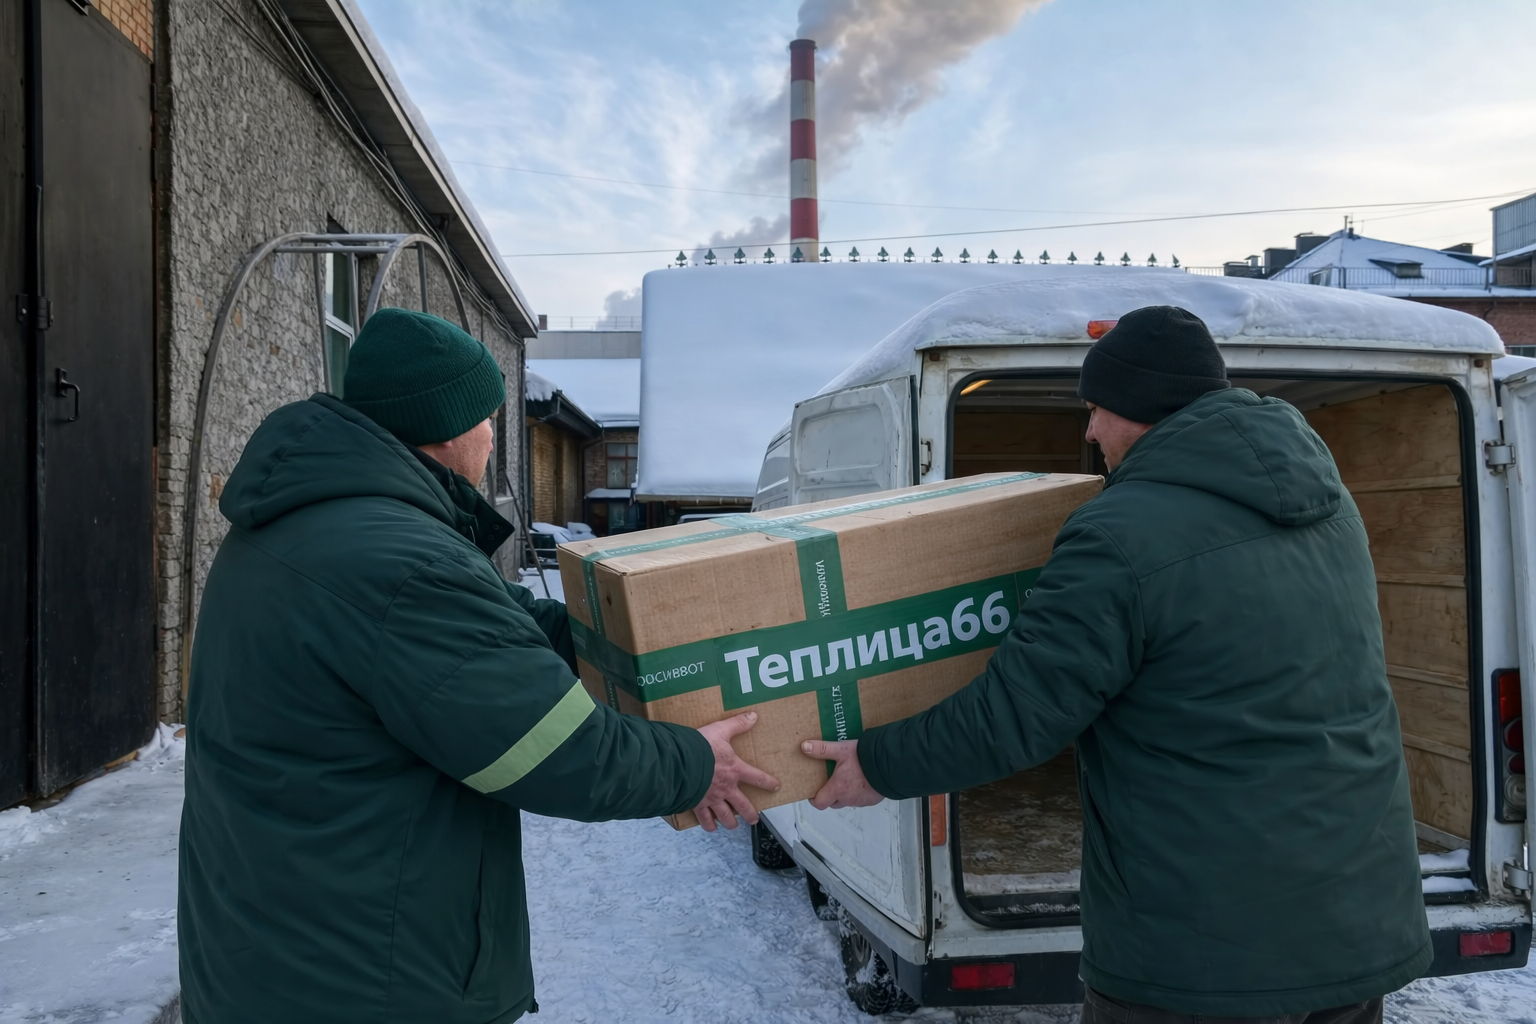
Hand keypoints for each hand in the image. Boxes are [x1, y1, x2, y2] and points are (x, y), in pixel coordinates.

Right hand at [694, 712, 780, 831]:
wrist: (680, 762)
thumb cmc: (700, 746)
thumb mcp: (721, 730)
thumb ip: (737, 724)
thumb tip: (753, 716)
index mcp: (734, 770)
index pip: (757, 778)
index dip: (768, 783)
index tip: (776, 787)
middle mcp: (726, 788)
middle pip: (743, 805)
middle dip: (750, 813)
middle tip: (754, 819)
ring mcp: (712, 798)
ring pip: (725, 815)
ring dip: (731, 822)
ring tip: (733, 825)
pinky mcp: (697, 804)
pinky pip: (705, 819)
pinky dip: (709, 825)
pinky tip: (711, 827)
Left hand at [802, 739, 883, 809]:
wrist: (889, 765)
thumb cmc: (864, 759)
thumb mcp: (841, 750)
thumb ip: (822, 749)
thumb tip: (805, 747)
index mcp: (837, 789)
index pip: (820, 803)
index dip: (814, 799)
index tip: (813, 791)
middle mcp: (848, 798)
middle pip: (833, 803)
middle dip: (830, 794)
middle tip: (830, 781)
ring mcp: (861, 801)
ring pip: (848, 801)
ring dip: (845, 793)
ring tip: (847, 777)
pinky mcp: (873, 800)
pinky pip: (861, 799)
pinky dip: (859, 792)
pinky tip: (863, 779)